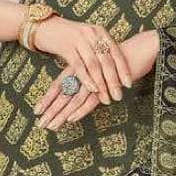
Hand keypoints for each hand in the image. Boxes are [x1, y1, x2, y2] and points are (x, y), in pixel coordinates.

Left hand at [33, 26, 159, 129]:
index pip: (59, 85)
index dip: (47, 99)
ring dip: (61, 114)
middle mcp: (83, 73)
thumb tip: (80, 88)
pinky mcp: (106, 85)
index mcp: (79, 68)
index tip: (37, 111)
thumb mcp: (99, 67)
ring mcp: (94, 79)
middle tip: (40, 125)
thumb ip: (89, 77)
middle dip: (50, 111)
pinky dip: (80, 110)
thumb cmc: (120, 59)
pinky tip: (71, 119)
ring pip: (73, 99)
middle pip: (62, 95)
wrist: (139, 49)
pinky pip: (90, 99)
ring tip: (51, 127)